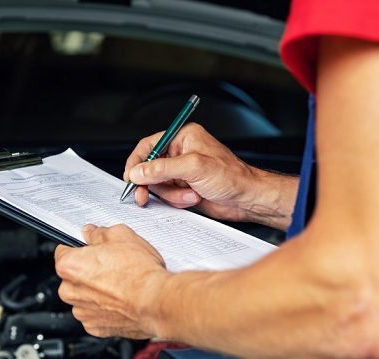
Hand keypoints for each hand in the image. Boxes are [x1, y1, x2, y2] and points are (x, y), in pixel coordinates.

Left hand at [54, 224, 167, 338]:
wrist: (157, 302)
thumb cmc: (140, 273)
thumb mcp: (121, 236)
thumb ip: (99, 233)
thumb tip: (92, 233)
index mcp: (69, 266)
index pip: (63, 251)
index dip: (80, 249)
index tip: (90, 250)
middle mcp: (69, 291)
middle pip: (72, 277)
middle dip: (88, 272)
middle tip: (111, 266)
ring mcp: (82, 312)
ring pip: (83, 297)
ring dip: (96, 292)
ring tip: (120, 285)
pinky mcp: (95, 328)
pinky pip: (95, 314)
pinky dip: (105, 309)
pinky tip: (121, 300)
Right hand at [123, 123, 266, 222]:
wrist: (247, 199)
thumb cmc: (231, 177)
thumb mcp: (194, 168)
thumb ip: (162, 168)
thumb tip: (138, 172)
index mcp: (183, 138)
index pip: (148, 146)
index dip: (137, 162)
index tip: (131, 178)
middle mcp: (180, 153)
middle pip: (149, 168)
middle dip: (152, 184)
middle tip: (143, 196)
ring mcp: (181, 172)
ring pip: (157, 185)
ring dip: (170, 195)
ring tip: (190, 195)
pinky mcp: (183, 187)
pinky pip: (167, 195)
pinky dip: (176, 200)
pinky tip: (193, 198)